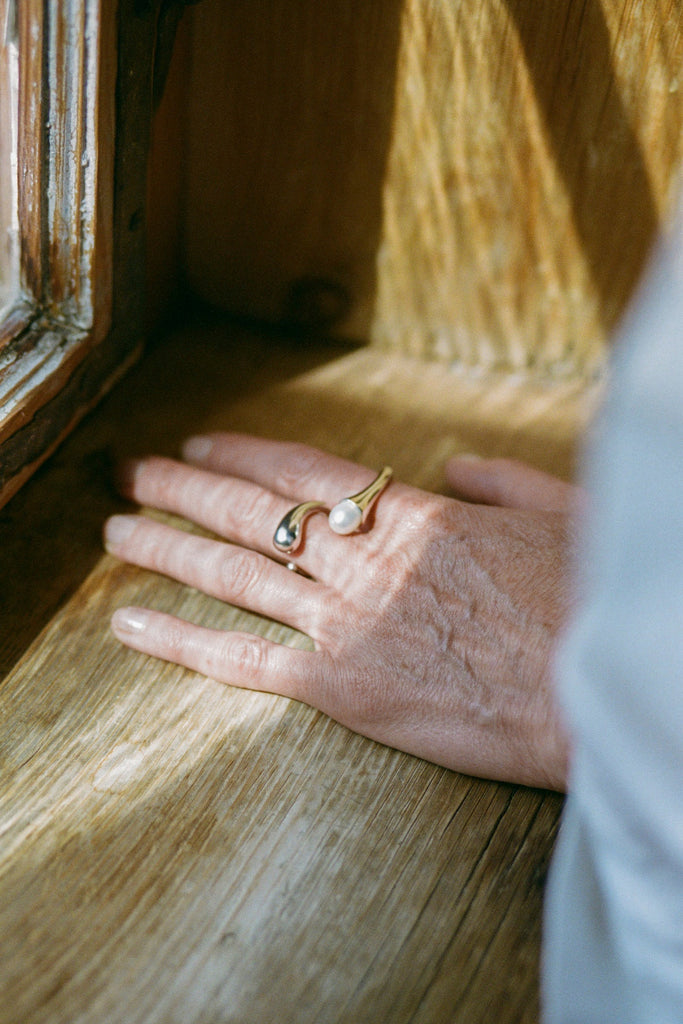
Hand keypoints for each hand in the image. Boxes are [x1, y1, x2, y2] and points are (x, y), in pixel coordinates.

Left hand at [104, 434, 581, 789]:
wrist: (595, 695)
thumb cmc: (587, 603)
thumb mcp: (561, 514)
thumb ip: (502, 481)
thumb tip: (459, 463)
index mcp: (415, 515)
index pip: (306, 470)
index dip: (243, 453)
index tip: (199, 445)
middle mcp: (365, 561)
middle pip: (253, 513)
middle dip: (184, 489)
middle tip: (133, 473)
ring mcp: (347, 624)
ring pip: (234, 575)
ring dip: (167, 548)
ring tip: (116, 533)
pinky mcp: (342, 688)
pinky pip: (245, 659)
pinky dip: (182, 641)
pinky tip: (131, 625)